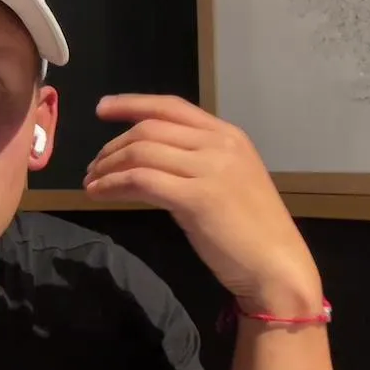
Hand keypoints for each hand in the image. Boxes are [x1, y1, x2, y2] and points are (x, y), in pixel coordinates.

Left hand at [83, 94, 322, 314]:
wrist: (277, 266)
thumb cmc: (251, 230)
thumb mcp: (226, 180)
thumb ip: (195, 162)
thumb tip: (146, 159)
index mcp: (228, 135)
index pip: (171, 107)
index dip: (132, 104)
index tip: (102, 108)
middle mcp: (219, 144)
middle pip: (148, 129)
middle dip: (112, 145)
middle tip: (93, 166)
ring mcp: (209, 169)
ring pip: (140, 152)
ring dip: (107, 167)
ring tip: (92, 183)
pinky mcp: (196, 197)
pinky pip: (141, 180)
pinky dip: (113, 185)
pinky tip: (99, 194)